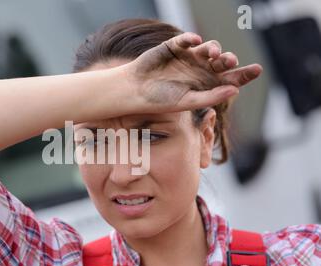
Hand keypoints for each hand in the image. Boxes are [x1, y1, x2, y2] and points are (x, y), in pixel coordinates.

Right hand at [124, 32, 262, 112]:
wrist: (135, 90)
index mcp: (206, 85)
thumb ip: (210, 96)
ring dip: (213, 48)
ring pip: (209, 48)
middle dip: (228, 59)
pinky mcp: (175, 46)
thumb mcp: (187, 102)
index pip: (230, 79)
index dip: (244, 74)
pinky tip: (195, 41)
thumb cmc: (160, 100)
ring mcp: (188, 57)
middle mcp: (200, 70)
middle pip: (222, 61)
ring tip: (211, 53)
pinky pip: (188, 38)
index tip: (257, 69)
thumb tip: (235, 90)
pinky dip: (192, 38)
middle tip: (229, 60)